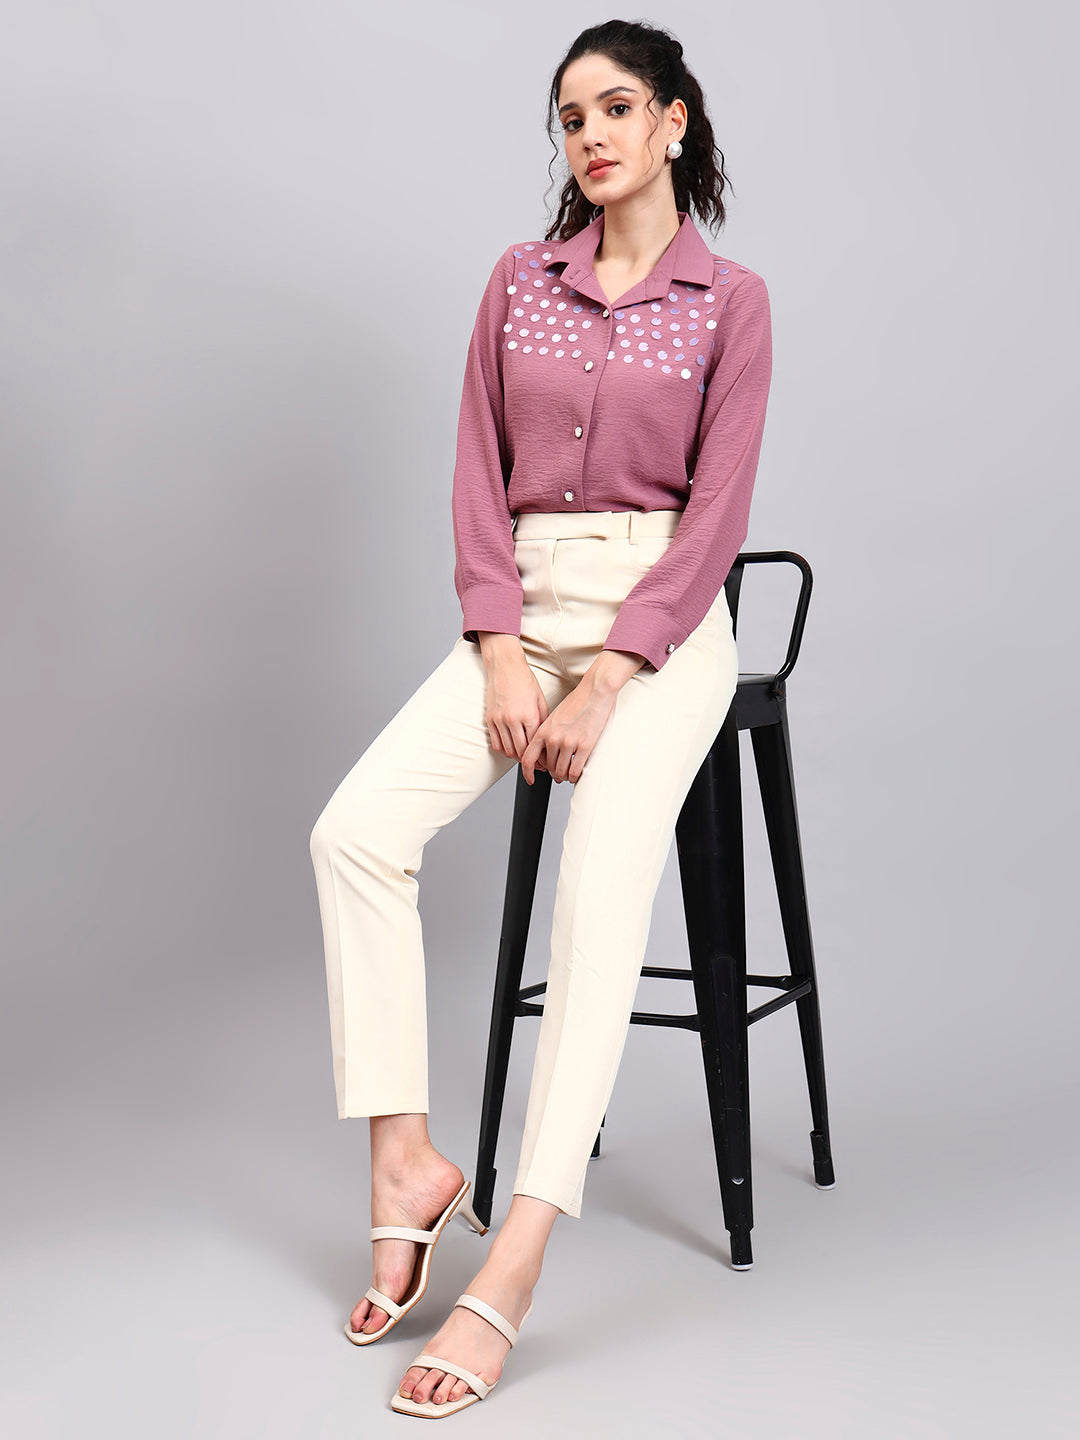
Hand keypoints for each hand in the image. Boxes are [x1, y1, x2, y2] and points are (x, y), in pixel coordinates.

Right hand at [478, 632, 548, 761]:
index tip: (545, 763)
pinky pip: (496, 743)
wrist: (505, 667)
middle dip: (530, 762)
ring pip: (508, 750)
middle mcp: (514, 720)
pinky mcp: (490, 719)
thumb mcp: (541, 700)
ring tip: (524, 760)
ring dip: (517, 758)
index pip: (535, 746)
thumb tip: (544, 739)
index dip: (541, 758)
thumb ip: (542, 721)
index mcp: (530, 715)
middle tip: (536, 766)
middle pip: (521, 752)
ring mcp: (500, 720)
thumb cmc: (525, 681)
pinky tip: (510, 751)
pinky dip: (504, 751)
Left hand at [520, 650, 643, 784]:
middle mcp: (553, 738)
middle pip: (547, 767)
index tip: (530, 778)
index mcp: (543, 730)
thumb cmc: (577, 702)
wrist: (594, 692)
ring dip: (564, 776)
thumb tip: (545, 752)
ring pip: (561, 771)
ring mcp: (568, 742)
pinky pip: (575, 771)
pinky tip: (576, 774)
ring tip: (568, 774)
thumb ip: (547, 734)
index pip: (528, 758)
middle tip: (558, 774)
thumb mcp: (554, 718)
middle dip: (553, 773)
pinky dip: (574, 776)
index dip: (527, 773)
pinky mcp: (584, 746)